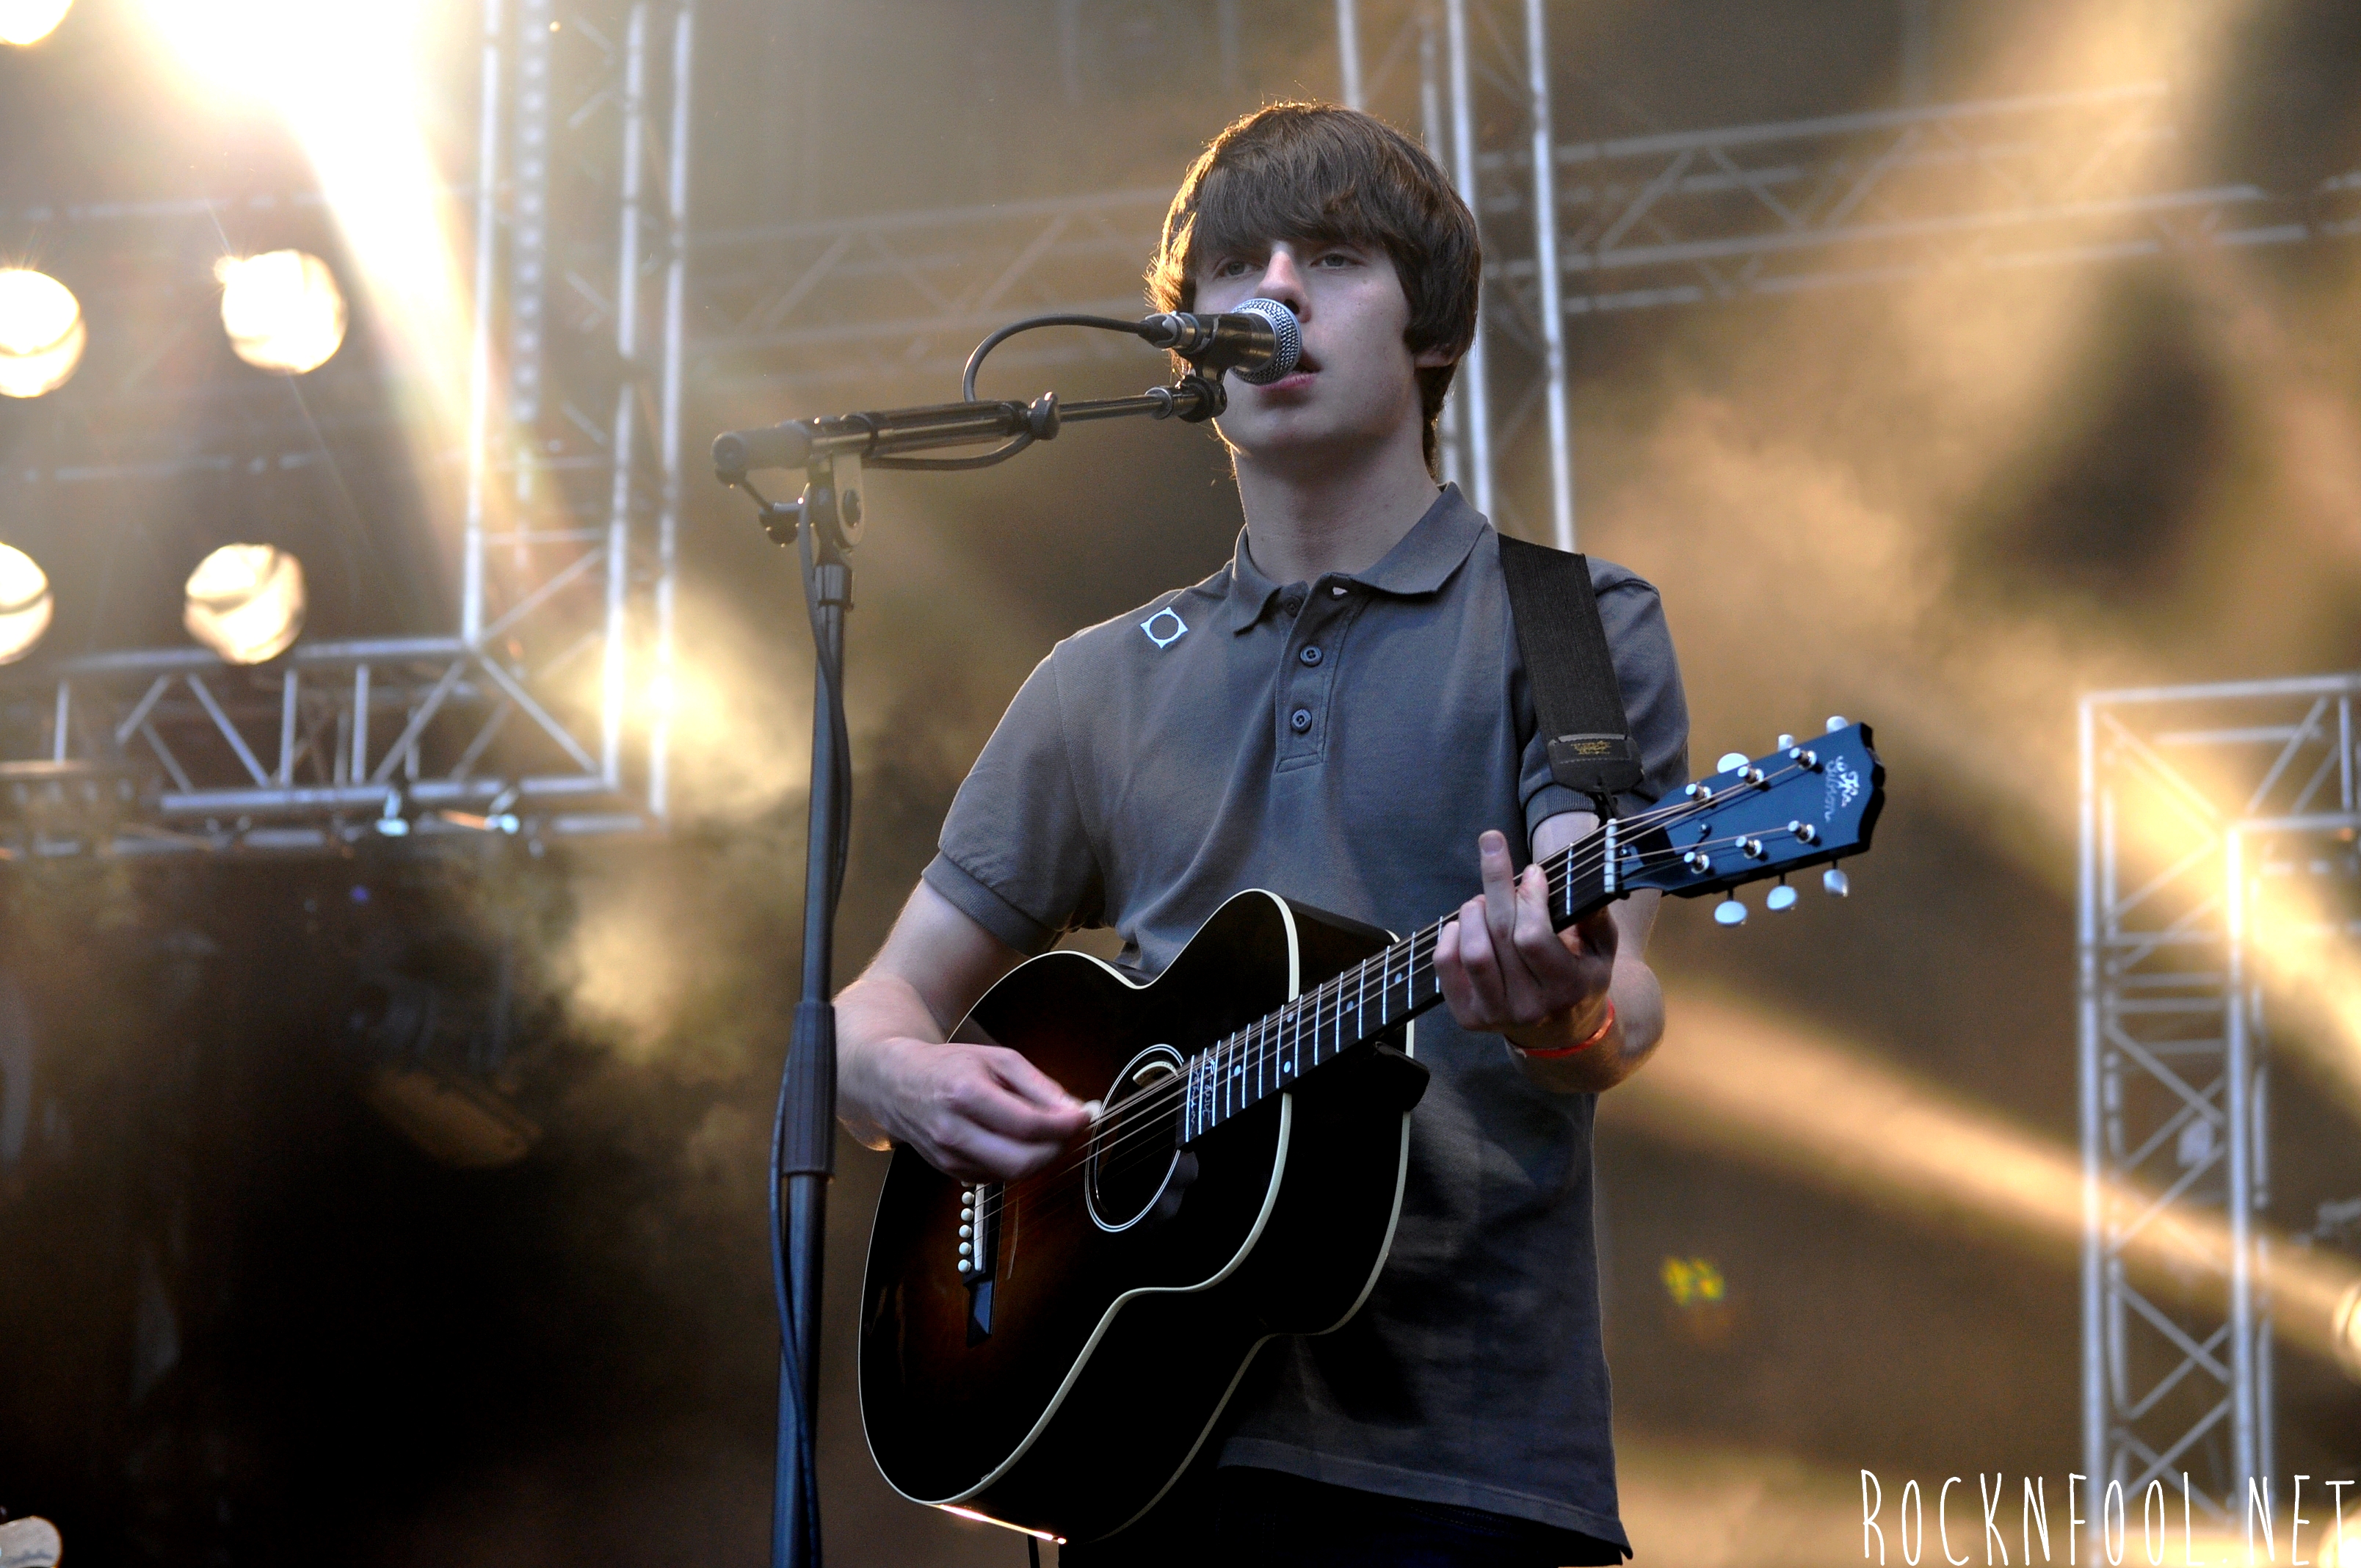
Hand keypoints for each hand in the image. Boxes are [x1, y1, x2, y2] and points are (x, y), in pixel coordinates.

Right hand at [857, 1035, 1096, 1182]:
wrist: (896, 1083)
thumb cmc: (949, 1066)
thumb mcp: (997, 1058)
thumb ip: (1037, 1085)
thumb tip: (1073, 1109)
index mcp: (966, 1095)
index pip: (1028, 1125)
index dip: (1065, 1125)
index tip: (1084, 1116)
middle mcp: (954, 1131)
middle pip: (1022, 1161)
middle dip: (1057, 1148)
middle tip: (1068, 1130)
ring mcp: (950, 1157)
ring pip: (1012, 1174)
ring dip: (1039, 1157)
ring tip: (1044, 1131)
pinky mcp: (950, 1172)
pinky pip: (997, 1177)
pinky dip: (1016, 1161)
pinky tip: (1014, 1140)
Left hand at [1434, 828, 1616, 1050]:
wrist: (1559, 1031)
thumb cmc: (1579, 975)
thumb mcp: (1601, 949)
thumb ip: (1594, 916)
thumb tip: (1576, 877)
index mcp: (1568, 988)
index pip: (1533, 938)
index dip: (1529, 898)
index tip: (1533, 870)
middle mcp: (1530, 1007)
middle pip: (1500, 935)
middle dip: (1495, 882)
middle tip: (1492, 845)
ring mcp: (1495, 1015)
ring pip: (1472, 951)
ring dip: (1473, 911)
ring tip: (1482, 899)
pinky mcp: (1468, 1016)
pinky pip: (1446, 966)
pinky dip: (1450, 935)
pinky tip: (1465, 923)